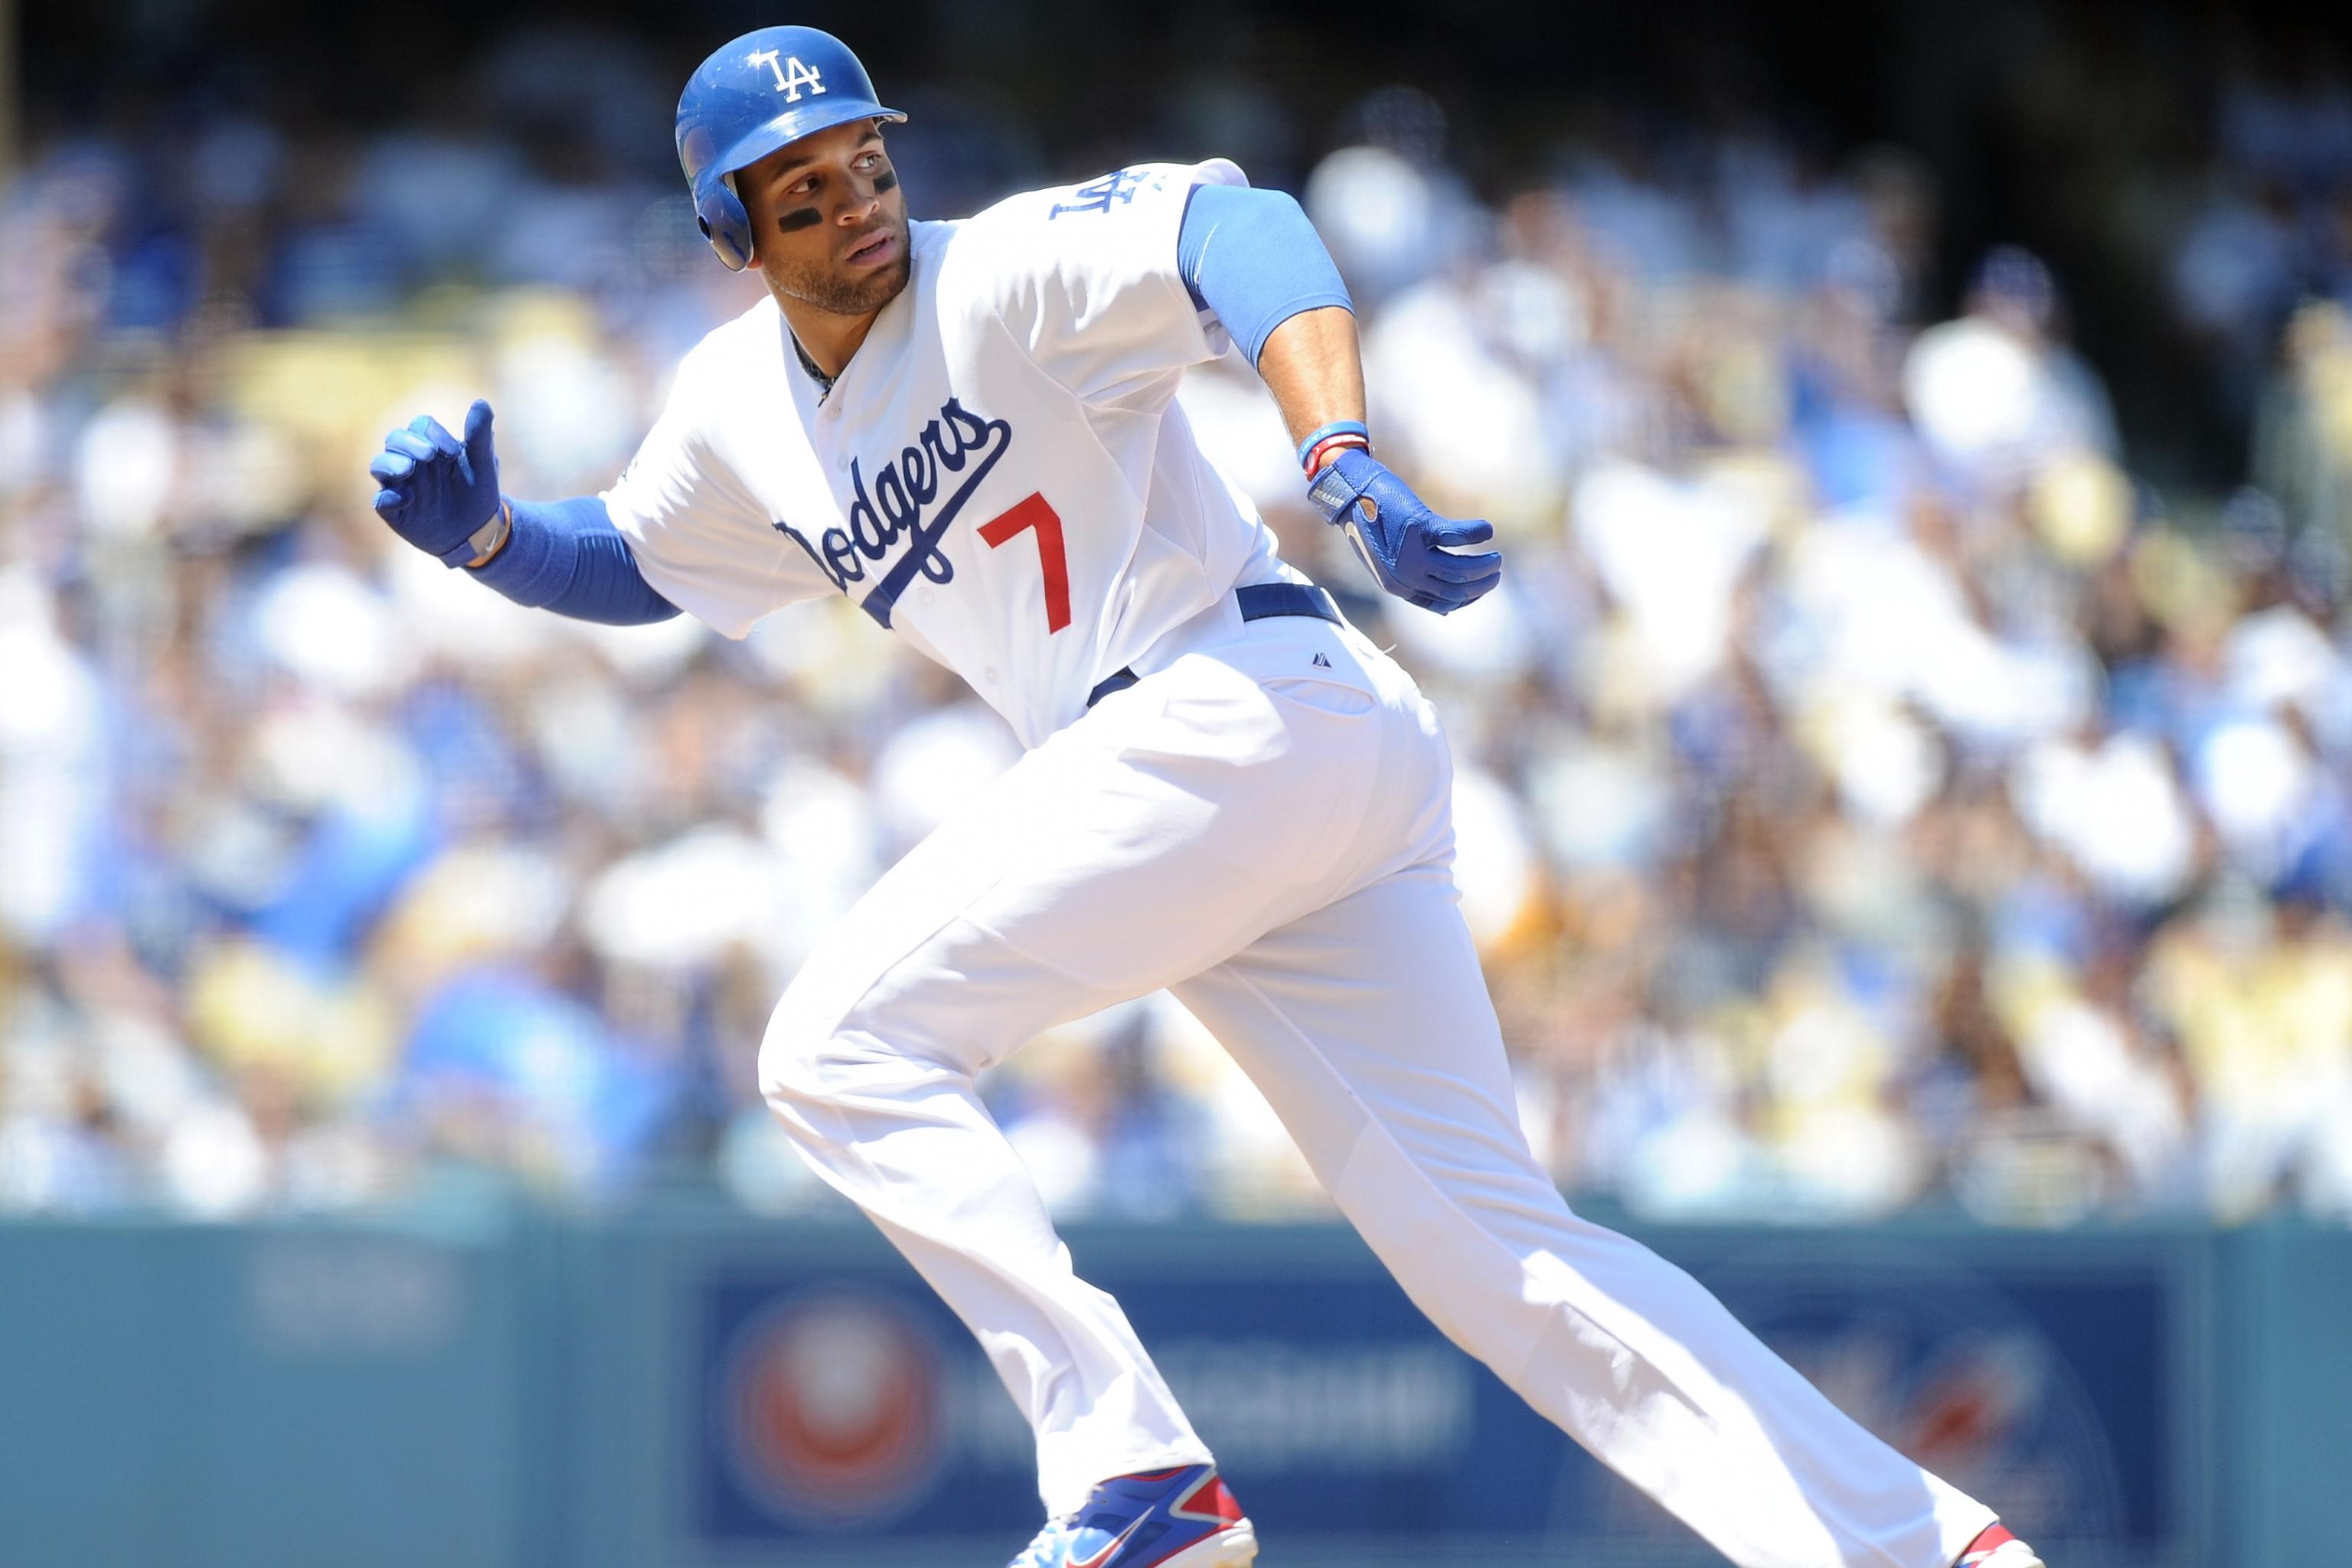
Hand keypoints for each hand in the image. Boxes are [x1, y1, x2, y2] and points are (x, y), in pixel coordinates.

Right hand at [368, 399, 501, 566]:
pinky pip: (381, 500)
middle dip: (408, 444)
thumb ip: (480, 434)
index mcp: (431, 445)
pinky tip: (406, 499)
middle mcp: (410, 460)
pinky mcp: (395, 509)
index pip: (421, 426)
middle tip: (428, 456)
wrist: (479, 530)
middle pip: (395, 439)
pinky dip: (388, 498)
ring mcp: (399, 484)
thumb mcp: (484, 463)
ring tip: (407, 470)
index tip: (453, 453)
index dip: (434, 434)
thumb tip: (481, 402)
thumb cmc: (478, 490)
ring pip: (379, 465)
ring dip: (390, 464)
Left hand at [1306, 449, 1500, 613]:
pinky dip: (1476, 534)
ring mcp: (1410, 553)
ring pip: (1459, 570)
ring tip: (1496, 558)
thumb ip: (1411, 575)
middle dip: (1481, 584)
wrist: (1351, 490)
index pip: (1443, 604)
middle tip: (1495, 570)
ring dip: (1483, 566)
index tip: (1482, 586)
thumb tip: (1444, 600)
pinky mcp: (1417, 527)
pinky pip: (1456, 537)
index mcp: (1397, 586)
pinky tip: (1487, 530)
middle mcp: (1403, 576)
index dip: (1469, 598)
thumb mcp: (1388, 557)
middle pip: (1455, 590)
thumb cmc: (1373, 521)